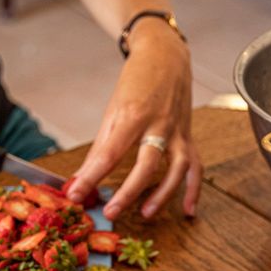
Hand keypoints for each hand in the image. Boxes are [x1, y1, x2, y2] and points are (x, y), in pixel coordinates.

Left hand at [66, 20, 202, 219]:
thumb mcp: (113, 108)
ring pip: (176, 167)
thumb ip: (102, 145)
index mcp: (133, 114)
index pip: (110, 153)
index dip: (91, 177)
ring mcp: (177, 131)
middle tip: (110, 212)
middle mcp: (158, 124)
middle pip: (146, 165)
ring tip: (146, 214)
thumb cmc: (136, 80)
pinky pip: (195, 165)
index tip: (75, 195)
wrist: (165, 56)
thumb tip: (83, 176)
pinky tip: (187, 210)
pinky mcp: (188, 135)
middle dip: (128, 192)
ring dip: (163, 194)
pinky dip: (193, 189)